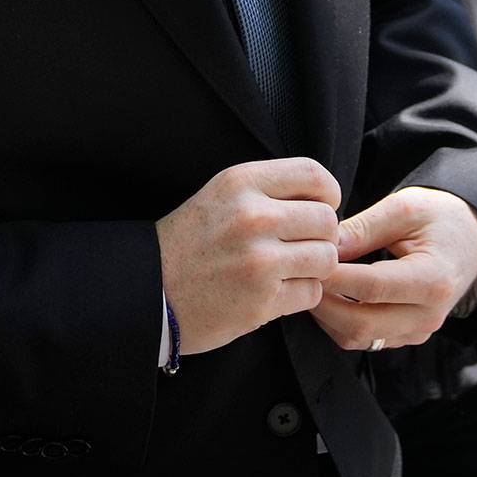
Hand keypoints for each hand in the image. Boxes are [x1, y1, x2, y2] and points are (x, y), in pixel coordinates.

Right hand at [157, 157, 342, 355]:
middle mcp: (252, 217)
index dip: (327, 194)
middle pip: (327, 220)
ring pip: (326, 258)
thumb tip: (325, 200)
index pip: (314, 175)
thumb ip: (268, 190)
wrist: (149, 291)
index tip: (319, 208)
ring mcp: (258, 261)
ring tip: (288, 270)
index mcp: (241, 183)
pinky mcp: (262, 301)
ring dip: (314, 268)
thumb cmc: (190, 243)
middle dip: (321, 236)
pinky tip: (275, 292)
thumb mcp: (221, 196)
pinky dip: (300, 295)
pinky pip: (311, 293)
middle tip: (301, 246)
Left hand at [310, 187, 476, 351]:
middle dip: (322, 302)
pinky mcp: (408, 336)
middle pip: (360, 323)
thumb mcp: (403, 208)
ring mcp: (419, 331)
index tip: (306, 261)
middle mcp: (429, 314)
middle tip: (300, 275)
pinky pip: (365, 340)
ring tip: (311, 284)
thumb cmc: (439, 217)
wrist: (470, 238)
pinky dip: (339, 323)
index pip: (371, 288)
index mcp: (433, 280)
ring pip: (358, 338)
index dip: (333, 278)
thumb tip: (325, 246)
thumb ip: (363, 228)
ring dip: (327, 316)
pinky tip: (329, 296)